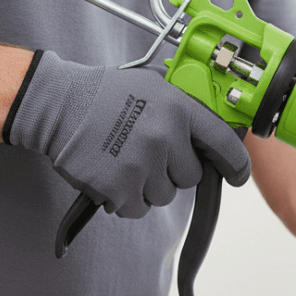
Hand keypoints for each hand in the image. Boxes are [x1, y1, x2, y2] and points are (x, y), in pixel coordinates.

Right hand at [4, 51, 249, 216]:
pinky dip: (127, 198)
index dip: (237, 164)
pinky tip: (114, 174)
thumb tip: (213, 135)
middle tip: (151, 153)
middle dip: (175, 171)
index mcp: (179, 109)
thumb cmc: (108, 94)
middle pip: (191, 177)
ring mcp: (141, 165)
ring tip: (128, 160)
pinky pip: (137, 208)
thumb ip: (186, 110)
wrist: (57, 103)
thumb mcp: (156, 87)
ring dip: (149, 185)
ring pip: (164, 195)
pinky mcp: (118, 187)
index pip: (224, 144)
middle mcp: (164, 137)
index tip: (238, 175)